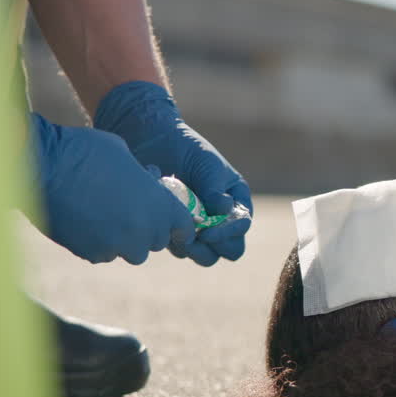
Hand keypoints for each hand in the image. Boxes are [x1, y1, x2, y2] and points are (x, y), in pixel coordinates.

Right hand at [31, 113, 196, 263]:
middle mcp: (143, 231)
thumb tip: (148, 181)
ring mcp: (117, 245)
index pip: (184, 228)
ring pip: (130, 252)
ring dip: (123, 240)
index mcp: (160, 206)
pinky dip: (98, 243)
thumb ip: (143, 177)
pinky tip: (85, 223)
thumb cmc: (86, 151)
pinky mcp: (91, 253)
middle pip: (155, 242)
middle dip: (146, 229)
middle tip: (130, 212)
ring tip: (105, 218)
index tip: (169, 221)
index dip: (177, 224)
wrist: (44, 165)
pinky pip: (102, 254)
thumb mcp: (125, 155)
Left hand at [94, 81, 251, 265]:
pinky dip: (171, 238)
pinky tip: (160, 219)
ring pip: (204, 255)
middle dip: (212, 247)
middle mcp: (222, 218)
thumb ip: (216, 188)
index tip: (208, 232)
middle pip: (227, 249)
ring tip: (176, 233)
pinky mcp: (176, 229)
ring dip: (192, 249)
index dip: (227, 234)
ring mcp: (199, 226)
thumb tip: (225, 209)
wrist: (154, 141)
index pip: (240, 228)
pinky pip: (179, 246)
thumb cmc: (187, 148)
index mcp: (236, 201)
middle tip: (193, 239)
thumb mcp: (208, 164)